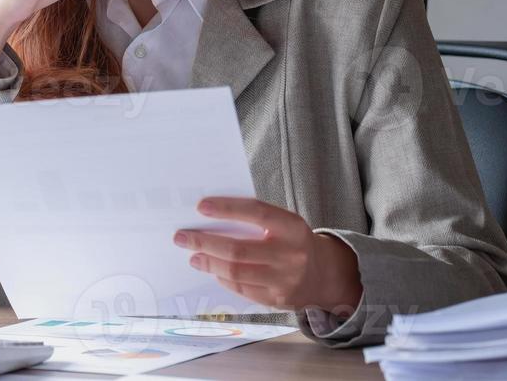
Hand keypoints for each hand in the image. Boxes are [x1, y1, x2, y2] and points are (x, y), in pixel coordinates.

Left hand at [173, 196, 362, 314]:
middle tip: (181, 236)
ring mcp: (285, 281)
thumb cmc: (292, 241)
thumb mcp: (284, 224)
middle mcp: (291, 255)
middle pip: (238, 250)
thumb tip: (210, 216)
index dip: (227, 209)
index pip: (256, 213)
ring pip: (236, 272)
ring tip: (193, 255)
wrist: (324, 275)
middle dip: (204, 242)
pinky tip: (213, 269)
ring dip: (208, 262)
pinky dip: (222, 278)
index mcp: (293, 227)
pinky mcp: (277, 300)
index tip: (200, 206)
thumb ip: (255, 219)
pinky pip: (241, 289)